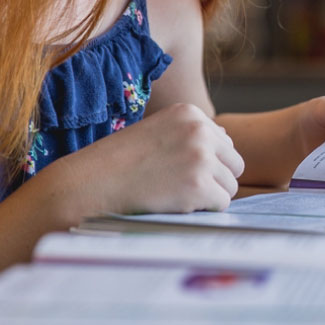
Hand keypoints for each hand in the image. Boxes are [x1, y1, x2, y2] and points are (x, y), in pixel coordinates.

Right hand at [55, 103, 243, 216]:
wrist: (90, 185)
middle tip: (180, 186)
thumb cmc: (119, 163)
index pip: (225, 143)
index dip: (205, 163)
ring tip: (175, 194)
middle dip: (214, 179)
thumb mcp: (157, 131)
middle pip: (234, 164)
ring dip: (208, 196)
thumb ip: (191, 133)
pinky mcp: (199, 186)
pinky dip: (204, 210)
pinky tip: (177, 205)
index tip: (176, 169)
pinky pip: (222, 204)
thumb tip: (227, 138)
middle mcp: (200, 131)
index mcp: (189, 113)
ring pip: (231, 186)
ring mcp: (201, 158)